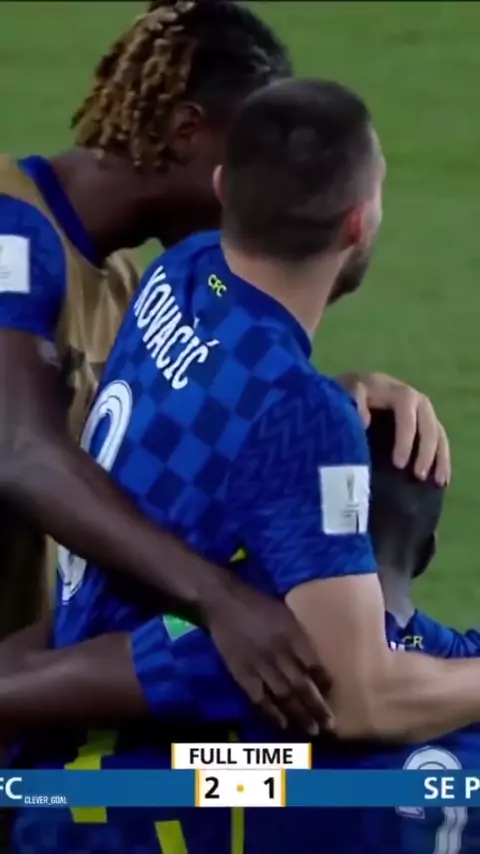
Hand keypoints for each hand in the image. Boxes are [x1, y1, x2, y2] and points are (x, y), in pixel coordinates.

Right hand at [205, 581, 332, 734]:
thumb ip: (299, 637)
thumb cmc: (258, 605)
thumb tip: (314, 662)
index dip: (324, 681)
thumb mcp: (286, 613)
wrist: (223, 603)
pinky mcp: (241, 674)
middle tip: (330, 726)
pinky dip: (271, 714)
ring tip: (312, 731)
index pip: (314, 664)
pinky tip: (282, 725)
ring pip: (284, 696)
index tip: (332, 693)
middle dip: (317, 707)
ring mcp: (259, 665)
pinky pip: (258, 699)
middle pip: (302, 685)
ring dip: (299, 715)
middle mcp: (279, 652)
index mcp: (292, 634)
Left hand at [337, 372, 449, 485]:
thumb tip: (364, 420)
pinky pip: (436, 439)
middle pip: (426, 418)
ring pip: (436, 429)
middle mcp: (404, 395)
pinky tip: (440, 480)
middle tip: (418, 475)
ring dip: (439, 455)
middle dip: (426, 448)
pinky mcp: (414, 425)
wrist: (326, 400)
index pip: (405, 404)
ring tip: (438, 481)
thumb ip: (348, 403)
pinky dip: (440, 458)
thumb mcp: (334, 397)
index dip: (406, 434)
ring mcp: (412, 409)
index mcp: (383, 386)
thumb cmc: (330, 401)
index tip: (398, 463)